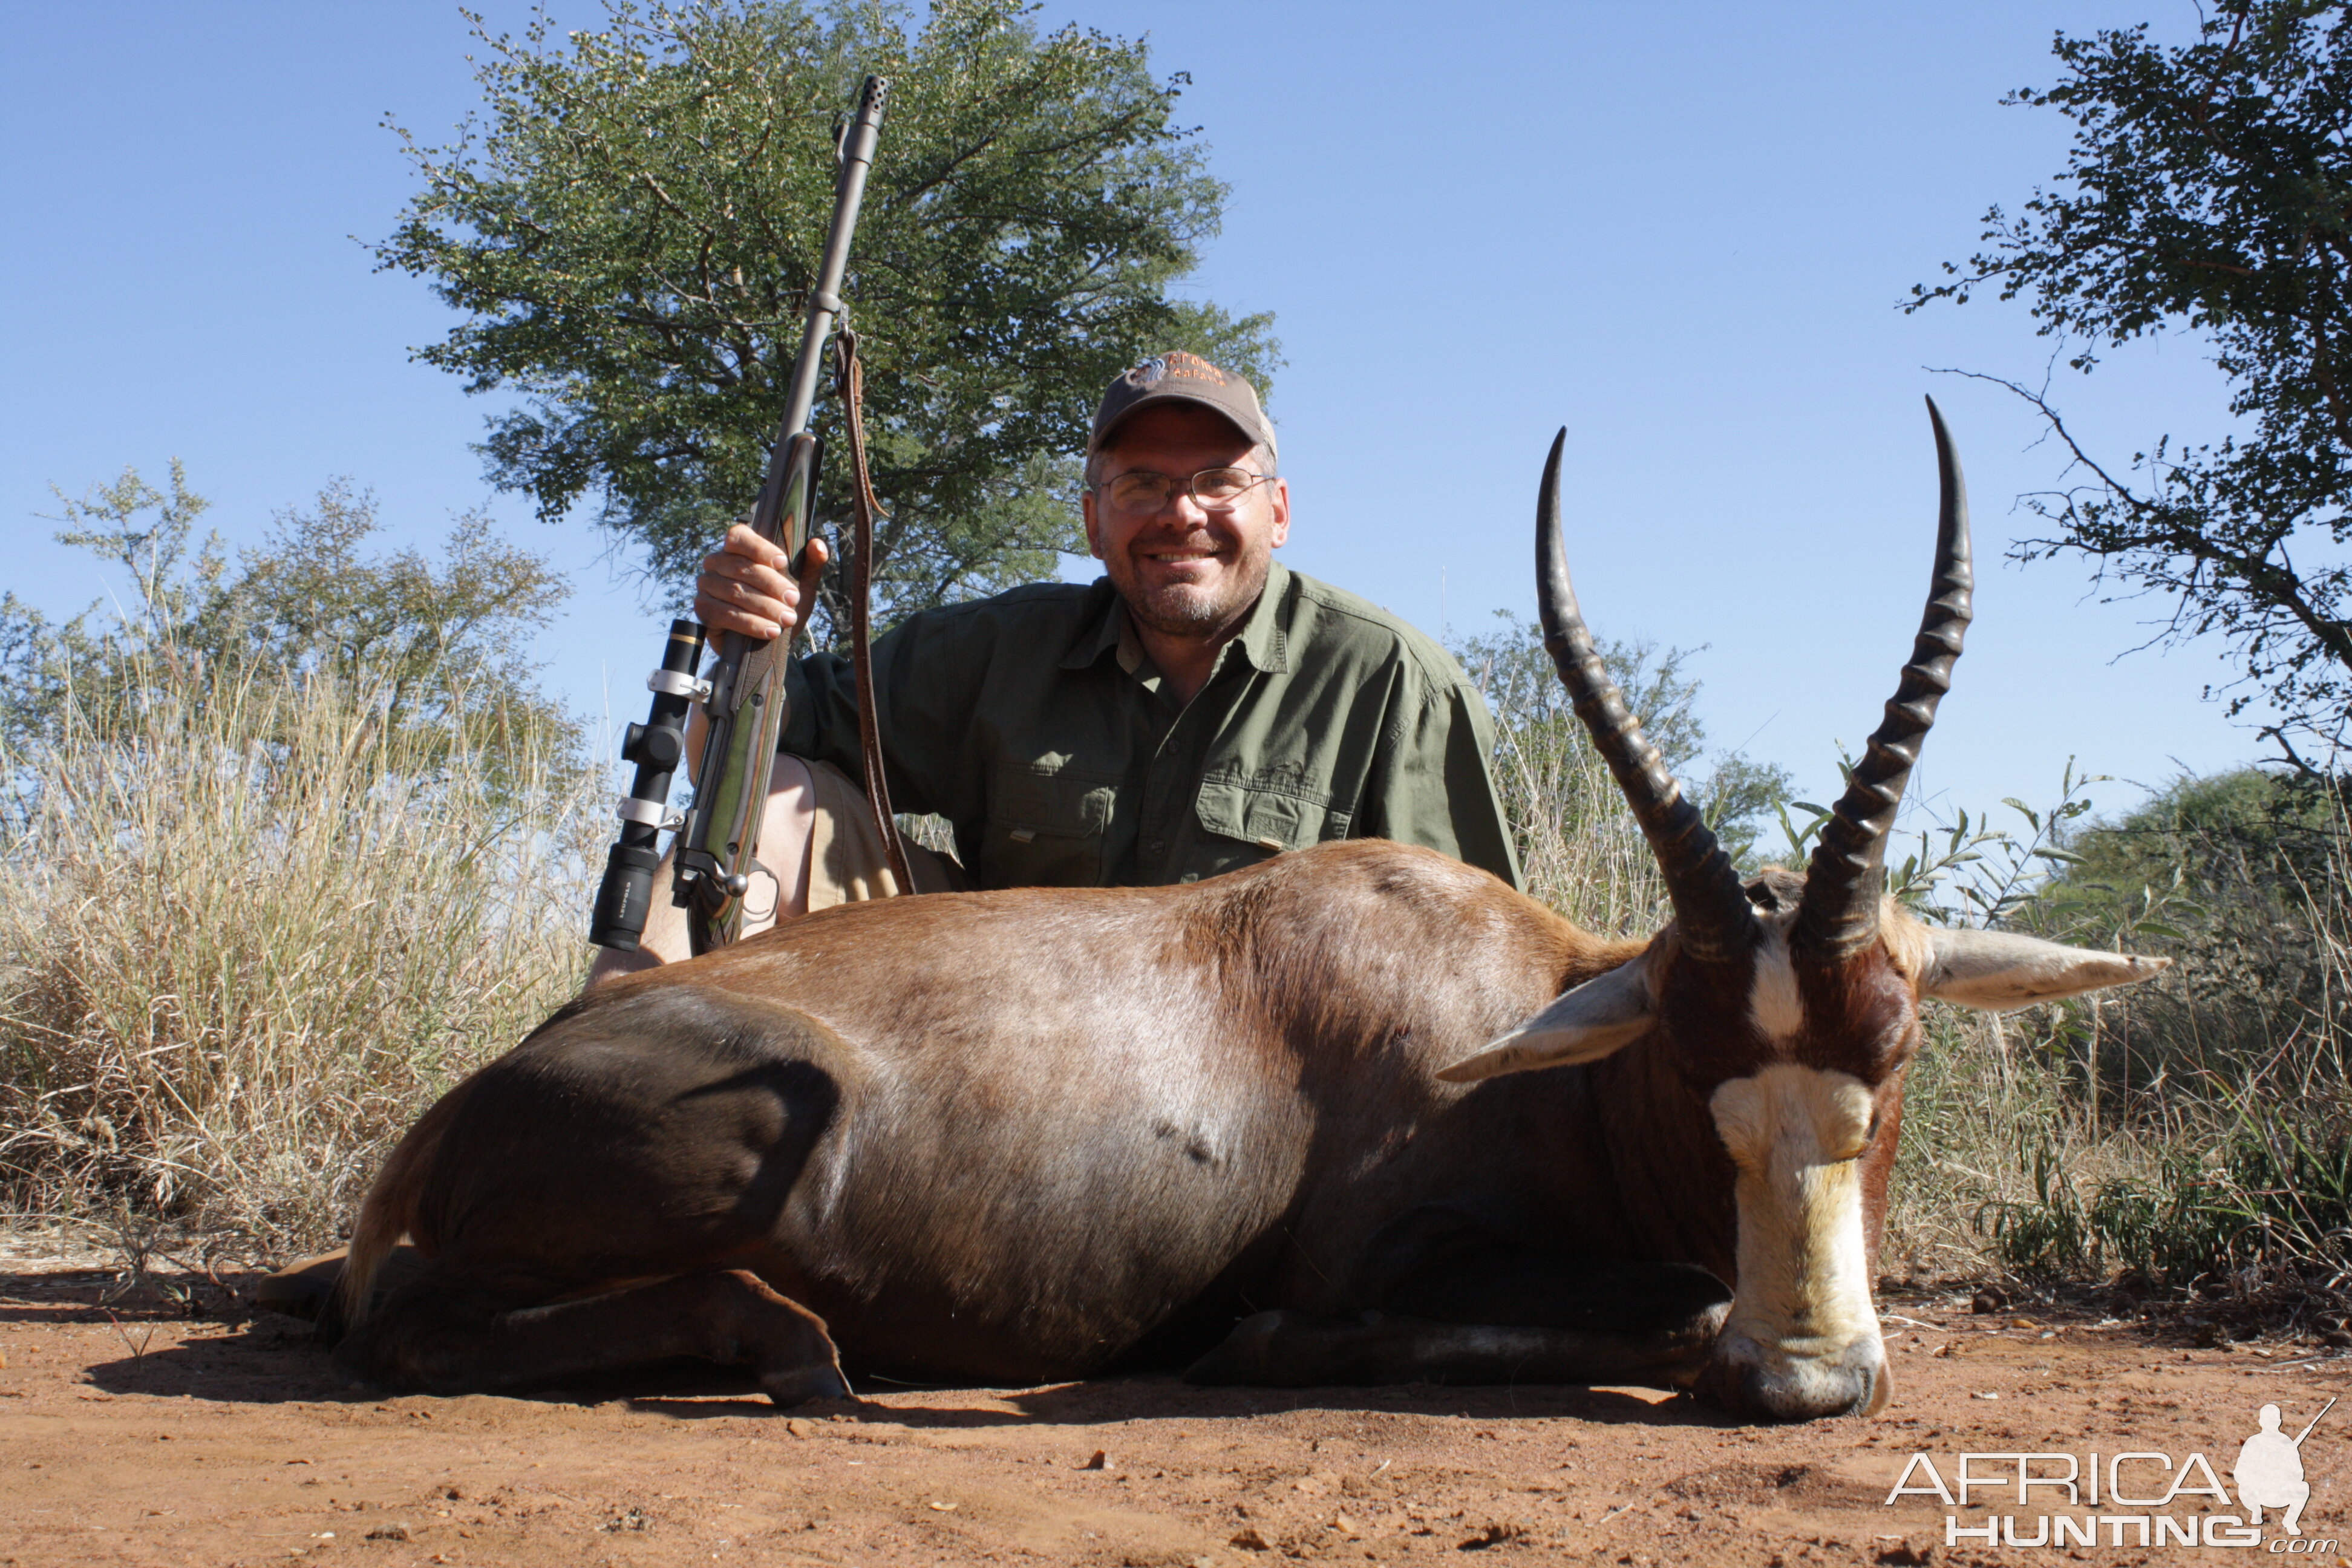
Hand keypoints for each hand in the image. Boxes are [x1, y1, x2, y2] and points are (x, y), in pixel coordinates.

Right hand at [694, 523, 828, 640]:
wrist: (767, 639)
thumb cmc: (781, 604)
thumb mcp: (801, 585)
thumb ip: (810, 565)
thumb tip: (818, 545)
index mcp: (735, 549)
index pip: (739, 536)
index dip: (759, 548)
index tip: (783, 563)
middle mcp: (715, 563)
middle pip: (741, 567)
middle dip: (771, 584)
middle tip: (793, 600)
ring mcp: (706, 585)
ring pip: (735, 592)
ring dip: (765, 607)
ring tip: (787, 619)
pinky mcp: (703, 610)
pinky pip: (726, 614)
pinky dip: (751, 623)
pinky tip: (770, 631)